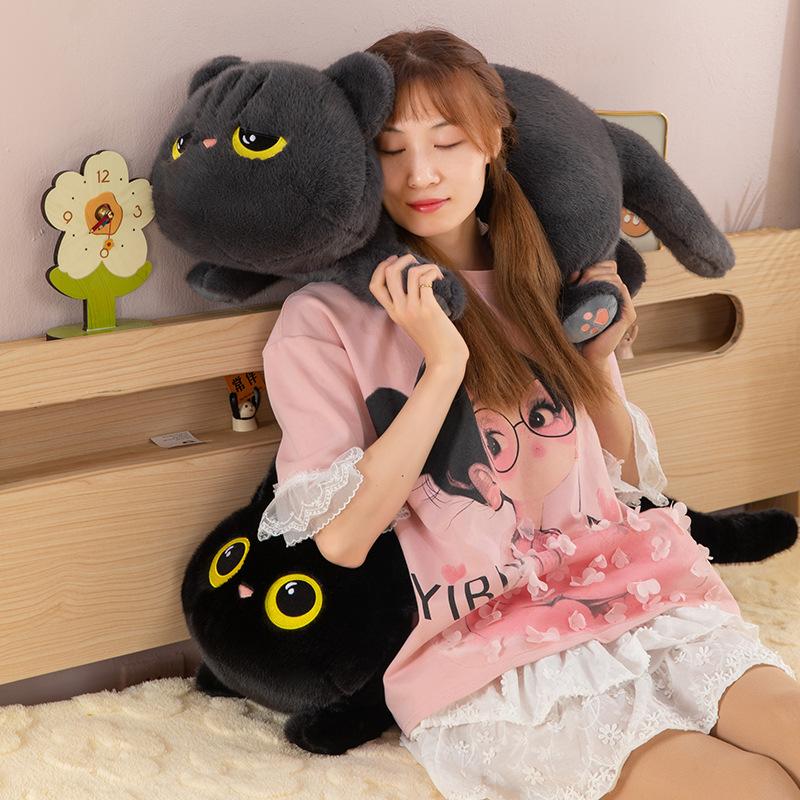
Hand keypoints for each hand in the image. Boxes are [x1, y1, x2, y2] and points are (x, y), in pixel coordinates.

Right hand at [369, 253, 468, 370]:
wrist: (445, 359)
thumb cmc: (434, 340)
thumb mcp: (413, 323)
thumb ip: (408, 307)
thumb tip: (413, 284)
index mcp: (393, 313)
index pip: (375, 286)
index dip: (380, 268)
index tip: (392, 260)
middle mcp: (399, 310)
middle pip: (389, 274)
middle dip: (401, 259)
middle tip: (413, 259)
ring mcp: (413, 309)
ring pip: (411, 273)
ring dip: (424, 265)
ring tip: (434, 271)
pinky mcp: (428, 308)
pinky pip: (426, 279)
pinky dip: (433, 271)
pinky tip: (440, 277)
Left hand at [567, 261, 636, 364]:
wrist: (583, 356)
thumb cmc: (575, 331)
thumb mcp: (573, 305)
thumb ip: (574, 289)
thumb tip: (574, 273)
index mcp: (607, 293)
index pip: (608, 267)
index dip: (595, 264)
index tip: (577, 272)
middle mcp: (618, 298)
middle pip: (612, 269)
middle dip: (594, 269)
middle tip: (577, 279)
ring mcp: (625, 306)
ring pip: (615, 278)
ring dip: (597, 276)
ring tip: (581, 283)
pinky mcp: (627, 315)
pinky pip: (621, 291)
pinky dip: (607, 284)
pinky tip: (589, 288)